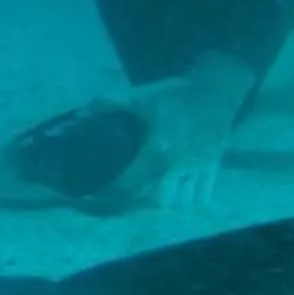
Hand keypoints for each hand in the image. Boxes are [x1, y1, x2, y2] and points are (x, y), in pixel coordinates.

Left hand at [77, 52, 255, 214]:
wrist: (215, 91)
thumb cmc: (175, 95)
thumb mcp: (139, 96)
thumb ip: (107, 104)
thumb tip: (78, 116)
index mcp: (157, 152)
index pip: (129, 186)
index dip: (108, 195)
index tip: (94, 196)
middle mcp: (178, 167)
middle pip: (156, 202)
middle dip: (139, 202)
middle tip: (125, 194)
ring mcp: (197, 170)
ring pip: (180, 203)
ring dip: (165, 203)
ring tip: (151, 195)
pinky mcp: (212, 169)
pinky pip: (201, 197)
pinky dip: (188, 199)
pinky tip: (177, 192)